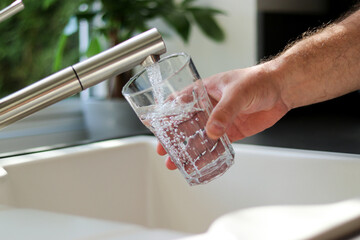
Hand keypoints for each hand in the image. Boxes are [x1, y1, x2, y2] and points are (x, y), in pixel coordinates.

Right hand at [158, 64, 289, 169]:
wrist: (282, 89)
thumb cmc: (259, 80)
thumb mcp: (237, 92)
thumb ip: (224, 112)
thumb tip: (211, 131)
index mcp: (204, 91)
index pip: (179, 102)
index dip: (166, 115)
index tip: (156, 127)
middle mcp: (209, 106)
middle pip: (186, 124)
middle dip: (174, 138)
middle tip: (163, 150)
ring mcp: (220, 120)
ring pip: (199, 137)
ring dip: (188, 149)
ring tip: (176, 162)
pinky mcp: (232, 131)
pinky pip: (216, 145)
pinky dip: (208, 154)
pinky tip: (200, 162)